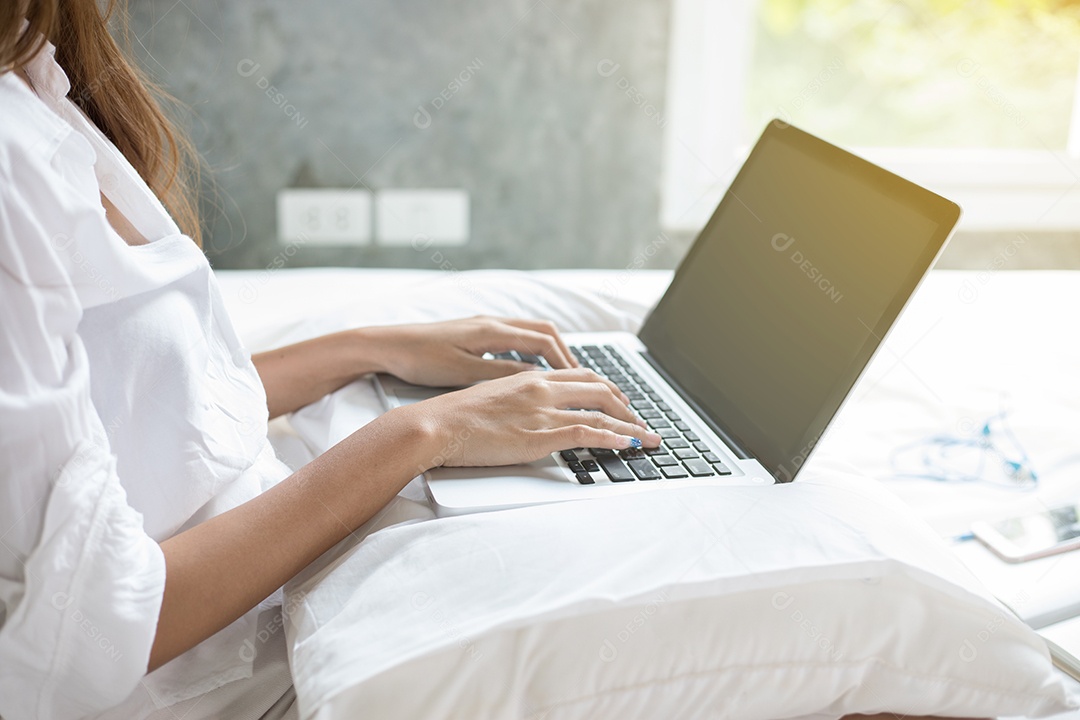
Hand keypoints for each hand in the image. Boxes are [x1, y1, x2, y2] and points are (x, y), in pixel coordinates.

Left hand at [364, 316, 578, 386]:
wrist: (387, 345)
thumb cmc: (420, 359)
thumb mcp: (464, 372)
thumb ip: (502, 374)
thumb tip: (536, 377)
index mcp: (492, 331)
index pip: (544, 341)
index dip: (566, 361)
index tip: (582, 380)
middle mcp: (491, 322)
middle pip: (543, 330)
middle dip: (565, 353)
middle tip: (582, 376)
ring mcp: (482, 325)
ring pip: (529, 332)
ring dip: (549, 350)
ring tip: (562, 374)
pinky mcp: (473, 333)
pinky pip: (513, 337)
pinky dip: (530, 350)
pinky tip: (528, 369)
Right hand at [405, 368, 662, 467]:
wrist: (435, 425)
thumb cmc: (454, 416)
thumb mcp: (490, 397)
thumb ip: (515, 399)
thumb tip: (526, 410)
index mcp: (529, 376)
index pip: (580, 375)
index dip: (605, 387)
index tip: (619, 398)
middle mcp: (541, 387)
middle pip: (598, 389)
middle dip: (625, 404)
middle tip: (640, 420)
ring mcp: (543, 410)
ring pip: (600, 411)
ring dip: (630, 425)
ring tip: (649, 437)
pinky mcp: (540, 434)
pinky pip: (587, 433)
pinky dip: (613, 438)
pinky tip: (628, 444)